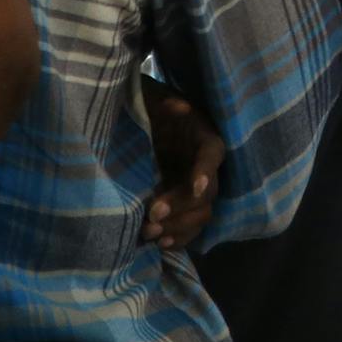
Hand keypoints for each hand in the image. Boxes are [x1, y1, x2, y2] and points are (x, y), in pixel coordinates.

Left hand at [140, 75, 224, 249]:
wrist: (128, 123)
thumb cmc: (142, 105)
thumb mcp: (150, 98)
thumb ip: (163, 102)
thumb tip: (178, 107)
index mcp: (202, 137)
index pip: (212, 155)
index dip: (207, 172)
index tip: (196, 187)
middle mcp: (202, 167)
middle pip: (207, 193)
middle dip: (183, 207)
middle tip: (153, 214)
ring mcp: (190, 188)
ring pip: (200, 215)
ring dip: (178, 227)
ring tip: (149, 232)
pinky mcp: (178, 206)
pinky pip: (187, 227)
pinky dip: (176, 238)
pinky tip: (158, 243)